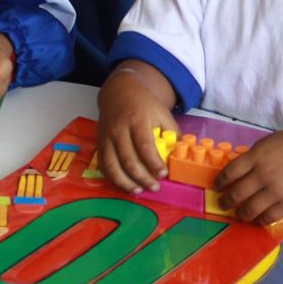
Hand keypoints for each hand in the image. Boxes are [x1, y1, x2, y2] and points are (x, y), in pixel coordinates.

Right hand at [97, 67, 178, 192]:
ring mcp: (106, 138)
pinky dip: (112, 178)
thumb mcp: (161, 113)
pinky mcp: (99, 143)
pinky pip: (103, 165)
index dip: (154, 163)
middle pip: (128, 160)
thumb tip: (182, 153)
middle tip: (154, 187)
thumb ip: (172, 132)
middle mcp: (119, 130)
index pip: (144, 146)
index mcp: (137, 120)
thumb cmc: (144, 105)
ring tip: (138, 191)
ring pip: (112, 166)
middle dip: (142, 178)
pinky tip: (124, 184)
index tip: (163, 174)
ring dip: (125, 182)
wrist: (119, 93)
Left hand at [211, 129, 282, 224]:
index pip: (230, 172)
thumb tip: (239, 169)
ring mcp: (275, 191)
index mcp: (257, 156)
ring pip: (249, 209)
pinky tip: (256, 219)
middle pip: (236, 194)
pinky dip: (259, 220)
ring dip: (240, 214)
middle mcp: (262, 174)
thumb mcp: (271, 142)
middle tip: (223, 204)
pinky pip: (267, 217)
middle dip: (226, 201)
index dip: (220, 182)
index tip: (217, 187)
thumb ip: (254, 155)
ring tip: (239, 215)